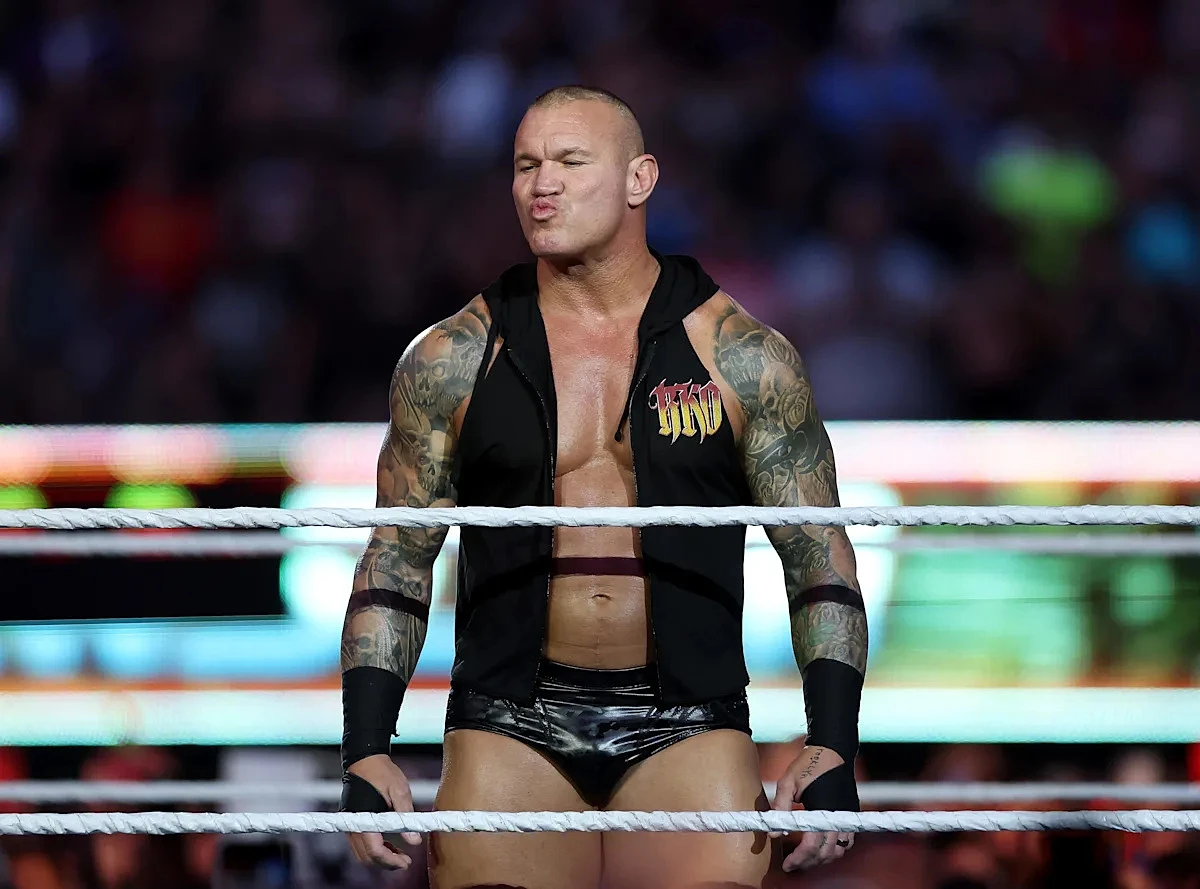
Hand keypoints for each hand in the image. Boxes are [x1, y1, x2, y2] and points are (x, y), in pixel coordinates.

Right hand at [345, 754, 421, 869]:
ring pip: (363, 854)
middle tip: (406, 861)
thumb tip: (415, 841)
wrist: (366, 759)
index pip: (375, 851)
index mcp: (364, 819)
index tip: (406, 862)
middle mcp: (354, 825)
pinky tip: (391, 846)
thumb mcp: (399, 791)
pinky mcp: (354, 822)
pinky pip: (362, 844)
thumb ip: (406, 816)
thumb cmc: (382, 772)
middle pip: (367, 858)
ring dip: (381, 858)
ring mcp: (351, 824)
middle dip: (386, 863)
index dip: (391, 861)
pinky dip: (375, 849)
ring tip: (401, 855)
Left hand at [770, 745, 854, 871]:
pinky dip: (834, 850)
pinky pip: (847, 842)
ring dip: (822, 859)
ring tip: (805, 858)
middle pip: (826, 853)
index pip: (813, 845)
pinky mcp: (850, 814)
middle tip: (792, 865)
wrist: (832, 750)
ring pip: (839, 851)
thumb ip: (780, 807)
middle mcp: (838, 817)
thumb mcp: (787, 781)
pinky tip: (820, 847)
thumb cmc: (808, 763)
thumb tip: (772, 833)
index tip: (787, 864)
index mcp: (823, 810)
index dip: (799, 858)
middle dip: (808, 863)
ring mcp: (847, 816)